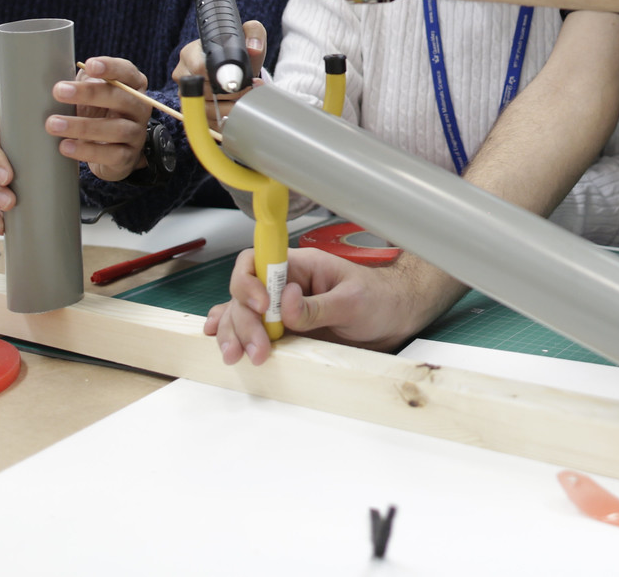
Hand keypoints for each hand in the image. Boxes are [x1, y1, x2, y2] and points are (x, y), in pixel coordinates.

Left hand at [49, 56, 153, 181]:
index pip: (127, 72)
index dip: (110, 68)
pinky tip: (65, 146)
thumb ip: (82, 81)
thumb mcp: (92, 94)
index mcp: (132, 86)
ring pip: (117, 129)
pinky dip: (87, 151)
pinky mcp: (127, 157)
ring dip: (82, 126)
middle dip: (89, 93)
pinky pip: (111, 155)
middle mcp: (139, 108)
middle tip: (58, 91)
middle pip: (121, 98)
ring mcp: (136, 134)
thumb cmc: (97, 114)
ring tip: (53, 124)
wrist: (110, 151)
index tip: (89, 66)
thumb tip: (56, 75)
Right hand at [172, 21, 268, 116]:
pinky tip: (238, 108)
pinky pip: (208, 122)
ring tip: (246, 98)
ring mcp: (186, 95)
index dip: (221, 77)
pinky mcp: (193, 113)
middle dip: (232, 93)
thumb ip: (254, 34)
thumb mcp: (249, 36)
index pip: (199, 68)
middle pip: (204, 91)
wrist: (236, 70)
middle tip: (250, 88)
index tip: (241, 81)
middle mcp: (183, 75)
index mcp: (190, 53)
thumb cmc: (238, 51)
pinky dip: (226, 118)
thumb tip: (254, 48)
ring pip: (206, 109)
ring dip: (231, 107)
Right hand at [201, 247, 444, 364]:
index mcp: (301, 266)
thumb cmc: (380, 300)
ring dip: (235, 333)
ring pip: (243, 314)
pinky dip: (234, 333)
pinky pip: (253, 328)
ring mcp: (283, 309)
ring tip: (238, 356)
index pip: (258, 261)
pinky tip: (223, 340)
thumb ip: (318, 306)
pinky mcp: (286, 331)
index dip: (250, 282)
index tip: (261, 307)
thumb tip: (286, 302)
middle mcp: (286, 285)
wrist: (396, 320)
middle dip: (244, 322)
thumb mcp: (353, 302)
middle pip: (245, 295)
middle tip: (258, 349)